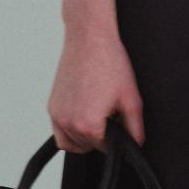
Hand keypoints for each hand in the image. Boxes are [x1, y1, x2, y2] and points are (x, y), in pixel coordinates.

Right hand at [48, 29, 144, 152]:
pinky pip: (59, 132)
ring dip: (84, 137)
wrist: (89, 39)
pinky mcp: (52, 106)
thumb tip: (136, 144)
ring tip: (97, 116)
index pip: (104, 149)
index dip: (116, 139)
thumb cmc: (109, 63)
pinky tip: (84, 114)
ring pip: (71, 143)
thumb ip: (135, 127)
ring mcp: (57, 115)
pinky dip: (70, 130)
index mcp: (89, 125)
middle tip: (110, 115)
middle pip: (87, 147)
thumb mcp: (131, 98)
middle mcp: (69, 123)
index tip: (120, 124)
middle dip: (101, 136)